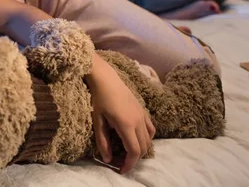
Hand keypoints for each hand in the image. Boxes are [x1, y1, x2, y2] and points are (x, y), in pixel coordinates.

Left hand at [87, 56, 155, 173]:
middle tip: (120, 161)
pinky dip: (146, 137)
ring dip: (140, 149)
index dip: (129, 164)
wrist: (106, 79)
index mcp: (126, 125)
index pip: (134, 151)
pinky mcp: (143, 110)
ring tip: (126, 151)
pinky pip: (150, 128)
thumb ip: (103, 142)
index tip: (121, 170)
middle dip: (133, 159)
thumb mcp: (97, 121)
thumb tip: (108, 159)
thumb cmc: (99, 98)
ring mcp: (142, 115)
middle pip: (143, 147)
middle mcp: (138, 121)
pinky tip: (135, 137)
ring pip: (149, 139)